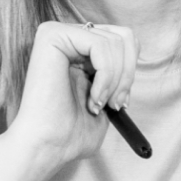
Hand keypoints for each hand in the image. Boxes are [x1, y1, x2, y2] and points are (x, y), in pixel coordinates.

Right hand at [0, 21, 137, 180]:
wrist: (47, 147)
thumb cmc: (70, 133)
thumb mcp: (106, 100)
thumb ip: (117, 73)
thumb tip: (133, 55)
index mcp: (78, 51)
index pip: (123, 41)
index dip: (130, 73)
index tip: (119, 103)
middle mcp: (67, 37)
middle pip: (124, 36)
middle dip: (127, 75)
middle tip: (115, 104)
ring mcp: (58, 33)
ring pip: (115, 41)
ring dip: (116, 80)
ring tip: (97, 105)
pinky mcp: (52, 36)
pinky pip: (100, 45)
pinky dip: (106, 76)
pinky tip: (92, 98)